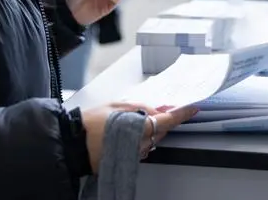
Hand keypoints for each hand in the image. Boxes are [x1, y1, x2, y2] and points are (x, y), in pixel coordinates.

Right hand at [82, 103, 198, 170]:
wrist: (74, 143)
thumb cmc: (92, 122)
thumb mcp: (119, 105)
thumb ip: (142, 107)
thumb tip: (159, 109)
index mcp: (141, 126)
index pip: (169, 120)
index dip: (182, 114)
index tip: (193, 109)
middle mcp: (142, 143)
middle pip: (161, 131)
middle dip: (159, 122)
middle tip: (147, 112)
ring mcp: (136, 154)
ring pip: (152, 141)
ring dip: (148, 132)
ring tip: (128, 123)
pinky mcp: (129, 160)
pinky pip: (141, 149)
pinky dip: (139, 140)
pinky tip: (125, 134)